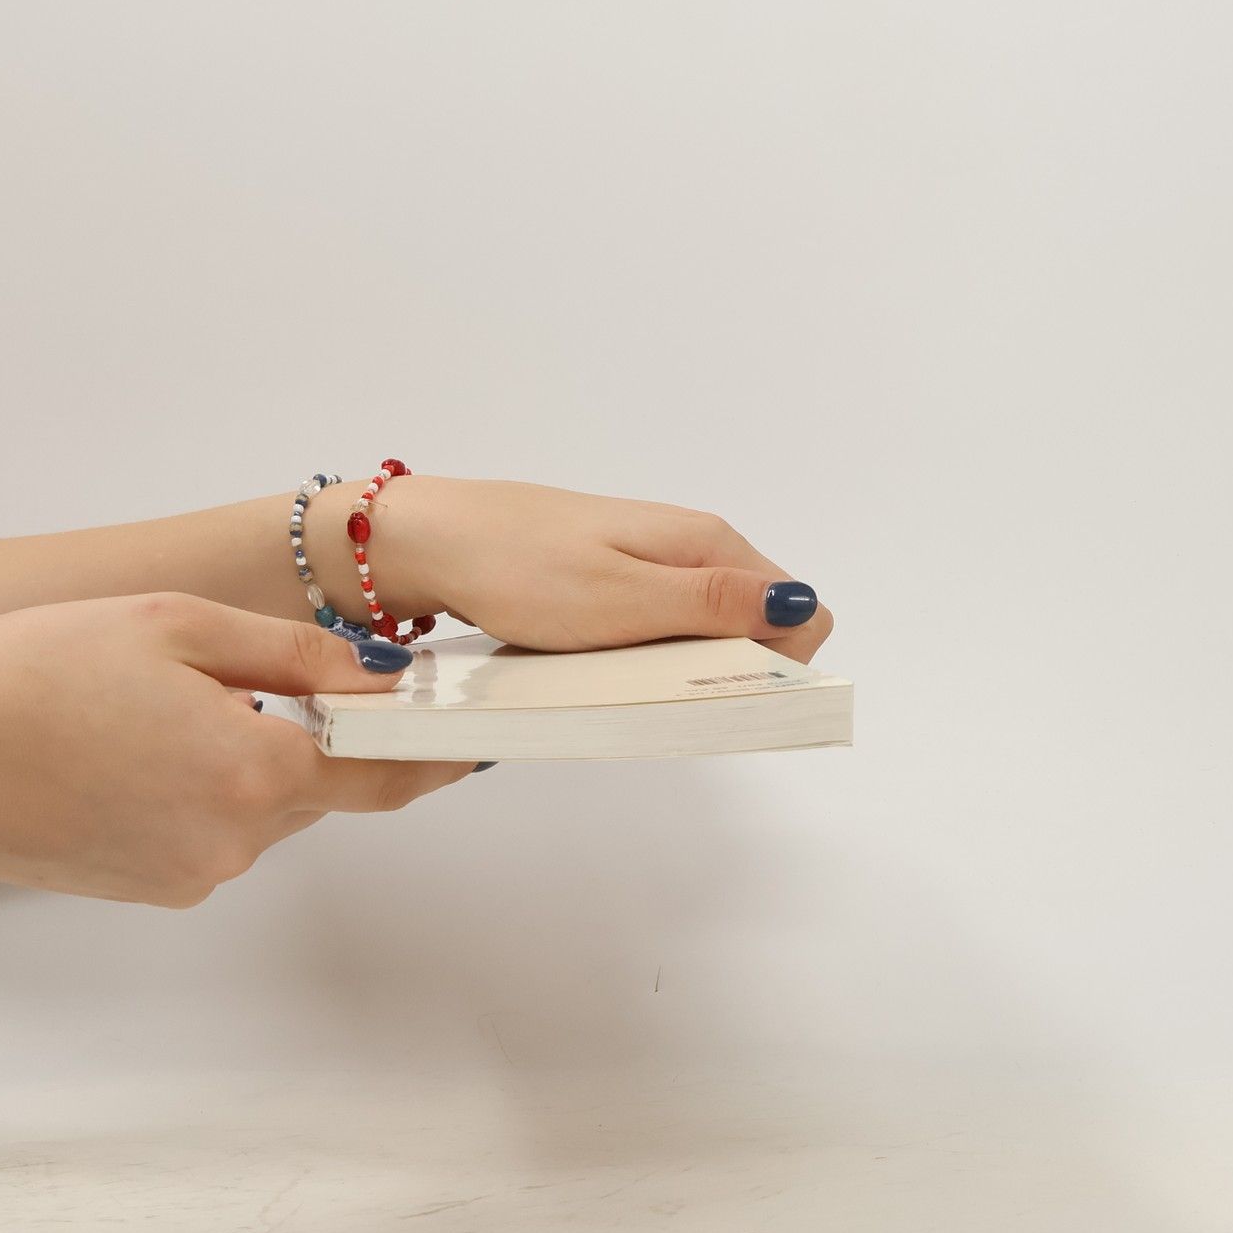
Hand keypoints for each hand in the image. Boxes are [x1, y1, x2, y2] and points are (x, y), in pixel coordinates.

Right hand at [0, 594, 472, 905]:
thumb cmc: (29, 676)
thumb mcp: (179, 627)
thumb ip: (298, 657)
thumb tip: (380, 677)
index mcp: (255, 773)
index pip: (387, 773)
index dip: (435, 752)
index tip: (474, 739)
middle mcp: (235, 842)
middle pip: (323, 786)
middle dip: (317, 736)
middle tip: (272, 682)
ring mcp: (192, 874)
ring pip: (267, 810)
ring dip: (252, 761)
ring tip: (168, 708)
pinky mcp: (153, 889)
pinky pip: (217, 834)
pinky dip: (206, 791)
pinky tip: (143, 750)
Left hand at [349, 477, 834, 663]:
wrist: (432, 541)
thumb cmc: (522, 567)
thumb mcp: (624, 598)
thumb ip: (713, 605)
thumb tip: (800, 603)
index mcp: (708, 544)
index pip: (800, 609)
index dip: (780, 661)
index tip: (723, 690)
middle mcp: (693, 548)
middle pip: (759, 622)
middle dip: (734, 669)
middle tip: (664, 691)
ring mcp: (654, 563)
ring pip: (710, 629)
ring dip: (687, 667)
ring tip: (629, 681)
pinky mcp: (619, 580)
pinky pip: (664, 628)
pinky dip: (649, 657)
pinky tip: (608, 668)